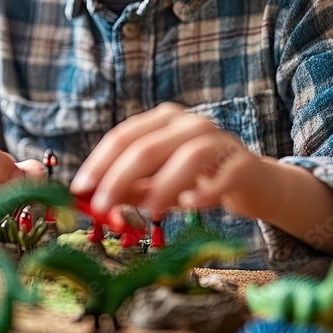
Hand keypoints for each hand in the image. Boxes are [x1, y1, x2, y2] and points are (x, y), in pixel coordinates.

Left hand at [70, 103, 274, 220]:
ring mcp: (218, 140)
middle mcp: (189, 124)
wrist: (253, 183)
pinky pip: (222, 176)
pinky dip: (205, 191)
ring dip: (162, 186)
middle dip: (120, 178)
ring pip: (186, 157)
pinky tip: (191, 205)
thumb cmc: (198, 180)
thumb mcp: (158, 183)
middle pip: (148, 146)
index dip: (100, 162)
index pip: (124, 136)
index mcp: (163, 121)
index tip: (80, 189)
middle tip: (102, 208)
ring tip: (147, 210)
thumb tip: (94, 201)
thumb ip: (130, 188)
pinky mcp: (241, 163)